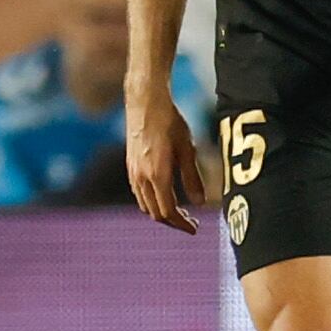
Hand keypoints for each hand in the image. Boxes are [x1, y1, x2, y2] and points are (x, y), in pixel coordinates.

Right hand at [126, 83, 205, 232]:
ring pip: (145, 205)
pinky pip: (139, 193)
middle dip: (173, 221)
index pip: (168, 211)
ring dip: (162, 212)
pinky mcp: (130, 165)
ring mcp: (132, 172)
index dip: (182, 224)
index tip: (195, 229)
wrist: (145, 102)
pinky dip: (152, 201)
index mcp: (157, 175)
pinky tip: (164, 194)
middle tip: (191, 222)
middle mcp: (141, 177)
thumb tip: (200, 204)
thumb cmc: (170, 121)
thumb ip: (192, 178)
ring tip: (179, 211)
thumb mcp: (187, 149)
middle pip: (155, 213)